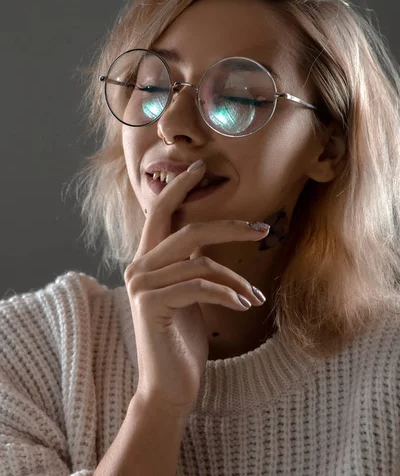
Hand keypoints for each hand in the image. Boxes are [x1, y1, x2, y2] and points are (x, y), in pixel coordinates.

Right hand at [124, 160, 269, 416]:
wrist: (169, 384)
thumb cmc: (184, 338)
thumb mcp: (190, 293)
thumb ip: (190, 264)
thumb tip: (210, 240)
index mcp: (148, 260)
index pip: (160, 212)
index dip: (179, 187)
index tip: (200, 168)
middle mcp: (139, 266)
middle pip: (188, 230)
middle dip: (229, 227)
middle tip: (262, 228)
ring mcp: (141, 284)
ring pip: (201, 262)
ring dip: (236, 280)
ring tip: (255, 296)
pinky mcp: (150, 303)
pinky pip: (199, 285)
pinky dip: (228, 293)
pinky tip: (245, 304)